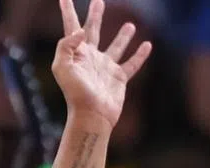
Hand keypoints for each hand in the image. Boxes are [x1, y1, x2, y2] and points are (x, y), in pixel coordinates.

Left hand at [53, 0, 151, 127]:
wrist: (92, 115)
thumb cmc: (75, 93)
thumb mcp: (62, 67)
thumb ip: (66, 46)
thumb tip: (80, 31)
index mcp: (77, 54)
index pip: (72, 28)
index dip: (68, 12)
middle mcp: (91, 58)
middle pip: (93, 31)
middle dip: (95, 15)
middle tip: (98, 0)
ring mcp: (106, 68)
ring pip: (116, 47)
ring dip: (123, 36)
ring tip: (130, 25)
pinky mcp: (119, 78)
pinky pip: (132, 63)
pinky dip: (140, 55)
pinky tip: (147, 44)